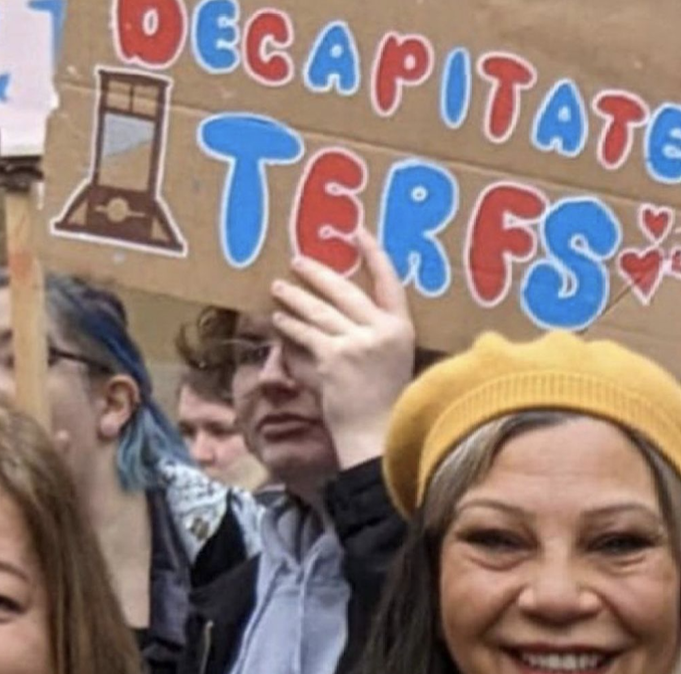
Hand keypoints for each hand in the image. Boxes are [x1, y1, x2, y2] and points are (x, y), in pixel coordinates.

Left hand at [270, 229, 415, 467]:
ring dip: (295, 298)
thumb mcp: (393, 362)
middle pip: (345, 291)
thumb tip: (338, 314)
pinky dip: (289, 327)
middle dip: (318, 274)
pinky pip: (306, 335)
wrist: (377, 435)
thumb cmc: (384, 404)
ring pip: (320, 311)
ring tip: (279, 287)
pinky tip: (277, 319)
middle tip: (297, 261)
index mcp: (402, 329)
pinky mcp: (334, 358)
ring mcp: (357, 343)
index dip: (374, 254)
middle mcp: (382, 331)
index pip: (389, 281)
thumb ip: (374, 336)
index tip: (358, 232)